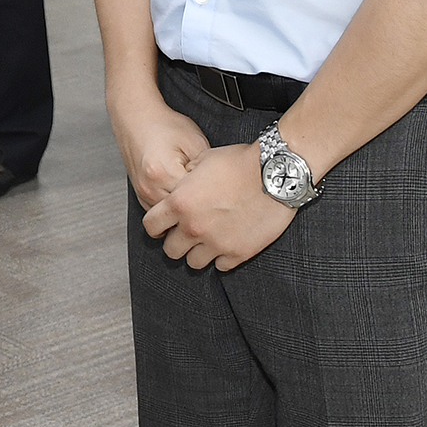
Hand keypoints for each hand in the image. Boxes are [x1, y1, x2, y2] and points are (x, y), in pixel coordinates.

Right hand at [109, 84, 210, 209]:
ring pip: (171, 217)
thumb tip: (217, 192)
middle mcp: (150, 188)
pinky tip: (181, 193)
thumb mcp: (195, 142)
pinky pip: (161, 212)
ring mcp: (143, 194)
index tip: (217, 190)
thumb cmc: (164, 126)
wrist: (137, 118)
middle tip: (209, 194)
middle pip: (182, 213)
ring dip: (184, 210)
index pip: (195, 200)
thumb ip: (207, 170)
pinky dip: (173, 207)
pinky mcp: (140, 196)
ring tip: (194, 193)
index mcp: (164, 173)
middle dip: (197, 206)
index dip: (210, 195)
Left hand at [141, 141, 295, 270]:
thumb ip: (186, 178)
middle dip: (176, 242)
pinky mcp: (238, 253)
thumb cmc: (240, 162)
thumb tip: (181, 183)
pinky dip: (221, 258)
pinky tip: (227, 244)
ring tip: (207, 241)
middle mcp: (194, 227)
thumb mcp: (203, 160)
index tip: (163, 225)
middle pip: (171, 250)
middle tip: (186, 234)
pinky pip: (221, 266)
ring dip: (197, 252)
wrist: (275, 173)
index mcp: (180, 203)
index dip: (156, 225)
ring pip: (194, 263)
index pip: (151, 226)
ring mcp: (216, 243)